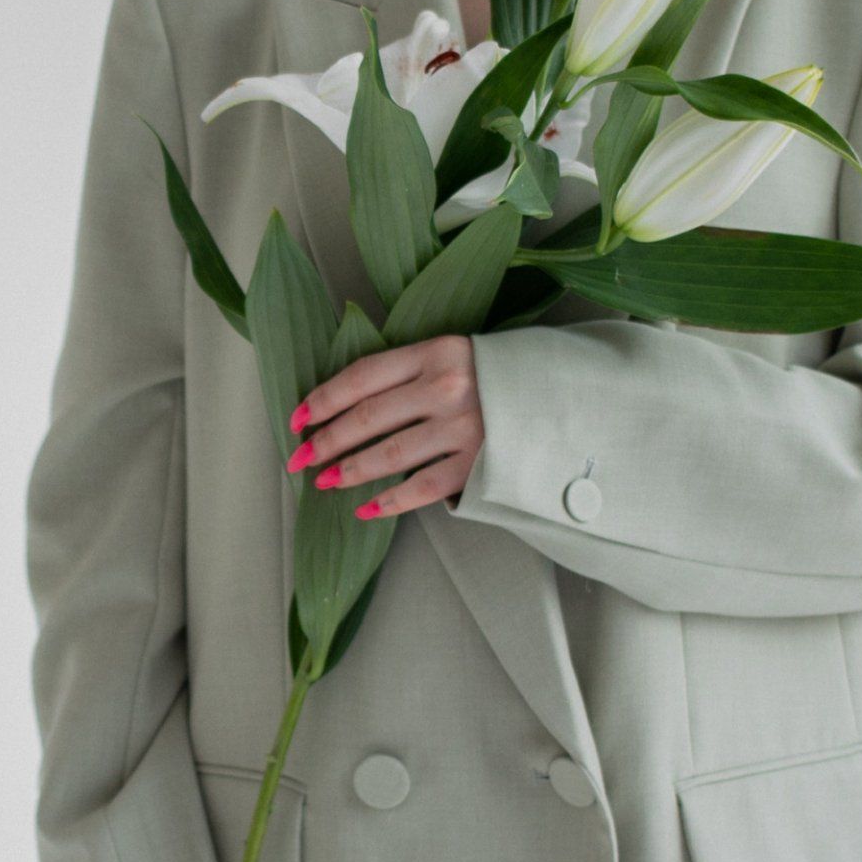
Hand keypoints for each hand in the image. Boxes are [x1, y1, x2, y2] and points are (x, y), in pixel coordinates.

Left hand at [286, 333, 484, 516]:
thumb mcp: (455, 356)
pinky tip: (365, 509)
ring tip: (326, 482)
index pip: (362, 376)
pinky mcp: (479, 463)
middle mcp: (447, 387)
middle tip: (299, 458)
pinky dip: (389, 502)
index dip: (323, 399)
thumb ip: (410, 370)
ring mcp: (464, 428)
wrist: (564, 398)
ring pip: (389, 455)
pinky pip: (421, 488)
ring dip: (351, 471)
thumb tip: (347, 403)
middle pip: (368, 418)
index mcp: (436, 351)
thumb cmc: (498, 376)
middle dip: (326, 441)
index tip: (296, 418)